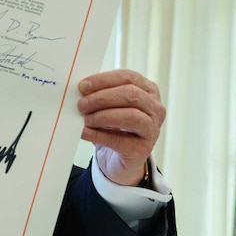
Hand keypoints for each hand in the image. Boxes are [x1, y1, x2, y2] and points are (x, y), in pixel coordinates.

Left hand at [77, 69, 165, 185]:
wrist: (117, 157)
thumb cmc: (113, 125)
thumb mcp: (109, 106)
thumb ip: (99, 95)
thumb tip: (79, 90)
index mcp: (148, 90)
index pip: (128, 77)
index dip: (104, 80)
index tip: (83, 86)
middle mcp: (155, 108)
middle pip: (131, 94)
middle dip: (102, 98)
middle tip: (81, 104)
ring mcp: (152, 129)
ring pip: (131, 116)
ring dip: (103, 116)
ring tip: (85, 119)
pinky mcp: (142, 150)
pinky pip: (119, 140)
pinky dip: (98, 135)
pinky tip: (84, 133)